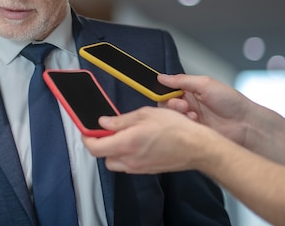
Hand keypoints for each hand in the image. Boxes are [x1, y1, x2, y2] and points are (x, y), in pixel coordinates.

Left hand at [82, 106, 215, 173]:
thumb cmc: (176, 129)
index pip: (94, 148)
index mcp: (126, 144)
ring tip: (125, 134)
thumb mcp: (145, 114)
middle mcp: (130, 160)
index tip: (88, 130)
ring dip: (115, 149)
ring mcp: (139, 167)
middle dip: (102, 144)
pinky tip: (138, 141)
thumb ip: (120, 120)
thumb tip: (104, 123)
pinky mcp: (148, 170)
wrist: (197, 147)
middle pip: (104, 156)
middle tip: (108, 130)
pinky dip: (128, 154)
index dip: (87, 138)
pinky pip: (129, 164)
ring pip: (116, 162)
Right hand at [157, 73, 253, 146]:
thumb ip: (182, 80)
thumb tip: (162, 77)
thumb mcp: (205, 84)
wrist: (246, 125)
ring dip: (178, 114)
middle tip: (181, 104)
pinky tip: (196, 121)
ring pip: (172, 116)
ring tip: (191, 113)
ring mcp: (191, 118)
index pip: (169, 89)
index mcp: (191, 90)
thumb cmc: (232, 103)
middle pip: (167, 104)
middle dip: (171, 103)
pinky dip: (185, 123)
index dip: (163, 90)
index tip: (161, 91)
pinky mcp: (193, 131)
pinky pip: (179, 127)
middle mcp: (189, 104)